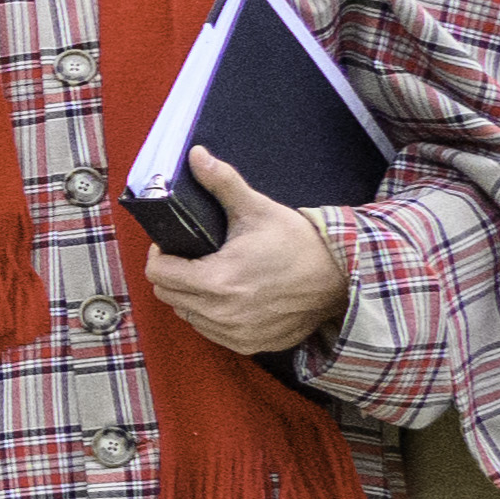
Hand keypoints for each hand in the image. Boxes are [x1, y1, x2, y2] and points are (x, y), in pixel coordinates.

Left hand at [141, 151, 355, 360]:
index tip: (173, 245)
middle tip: (192, 257)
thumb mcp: (257, 209)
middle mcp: (222, 313)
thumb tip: (196, 154)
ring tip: (211, 275)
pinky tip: (228, 296)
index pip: (158, 273)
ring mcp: (236, 332)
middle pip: (167, 294)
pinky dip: (211, 315)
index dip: (160, 255)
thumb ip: (222, 183)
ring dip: (190, 296)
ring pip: (187, 314)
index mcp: (218, 280)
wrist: (341, 277)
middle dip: (172, 274)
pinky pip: (210, 332)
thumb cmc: (299, 242)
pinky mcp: (249, 344)